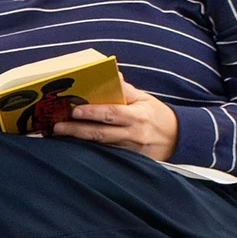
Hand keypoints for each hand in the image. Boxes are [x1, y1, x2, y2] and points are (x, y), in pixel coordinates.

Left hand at [53, 80, 179, 161]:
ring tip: (61, 136)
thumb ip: (125, 90)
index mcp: (138, 115)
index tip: (74, 110)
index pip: (112, 113)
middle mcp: (134, 134)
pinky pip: (108, 157)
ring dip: (80, 142)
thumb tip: (112, 75)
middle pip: (101, 133)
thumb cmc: (157, 115)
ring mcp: (132, 151)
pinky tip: (75, 149)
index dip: (92, 112)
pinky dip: (92, 152)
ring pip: (102, 147)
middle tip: (57, 127)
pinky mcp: (131, 161)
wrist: (179, 138)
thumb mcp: (145, 99)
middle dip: (77, 130)